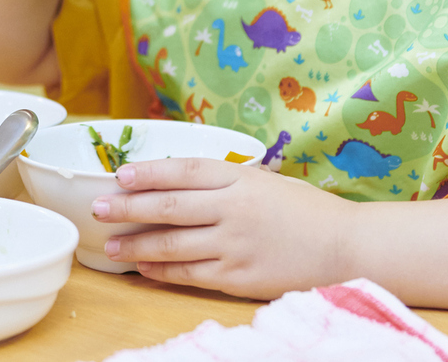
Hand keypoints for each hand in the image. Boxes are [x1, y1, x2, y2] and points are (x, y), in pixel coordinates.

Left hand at [93, 157, 353, 298]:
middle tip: (98, 207)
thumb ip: (225, 180)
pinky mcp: (240, 277)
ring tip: (110, 245)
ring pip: (173, 243)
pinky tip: (144, 269)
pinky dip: (163, 271)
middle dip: (128, 207)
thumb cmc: (307, 211)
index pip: (183, 170)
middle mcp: (233, 209)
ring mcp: (235, 245)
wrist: (348, 247)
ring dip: (137, 244)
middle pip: (169, 206)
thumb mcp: (266, 181)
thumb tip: (176, 181)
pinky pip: (191, 273)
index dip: (148, 172)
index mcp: (240, 178)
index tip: (120, 174)